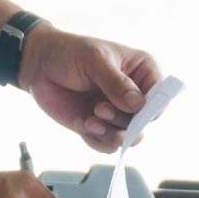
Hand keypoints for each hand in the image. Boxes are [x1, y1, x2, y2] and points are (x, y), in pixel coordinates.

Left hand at [19, 25, 162, 152]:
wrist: (38, 65)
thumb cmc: (68, 53)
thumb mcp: (94, 60)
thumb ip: (117, 83)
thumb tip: (138, 105)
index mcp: (141, 71)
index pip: (160, 96)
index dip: (151, 108)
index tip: (134, 110)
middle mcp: (133, 94)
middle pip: (144, 122)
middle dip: (124, 122)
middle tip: (100, 109)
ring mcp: (116, 112)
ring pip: (129, 138)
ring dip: (110, 133)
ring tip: (90, 119)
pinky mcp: (99, 126)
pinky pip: (108, 145)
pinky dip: (97, 140)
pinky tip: (84, 124)